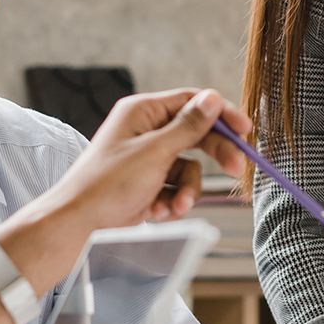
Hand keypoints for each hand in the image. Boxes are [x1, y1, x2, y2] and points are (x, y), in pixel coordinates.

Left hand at [0, 90, 251, 279]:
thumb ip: (188, 126)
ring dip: (187, 190)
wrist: (78, 225)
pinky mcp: (146, 185)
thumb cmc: (107, 184)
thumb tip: (213, 99)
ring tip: (175, 206)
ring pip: (188, 168)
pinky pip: (175, 188)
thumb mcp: (155, 152)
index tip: (245, 130)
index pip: (192, 102)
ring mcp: (146, 159)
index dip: (221, 115)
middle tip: (237, 169)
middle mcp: (145, 132)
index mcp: (143, 112)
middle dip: (215, 156)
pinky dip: (173, 202)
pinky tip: (159, 212)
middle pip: (195, 135)